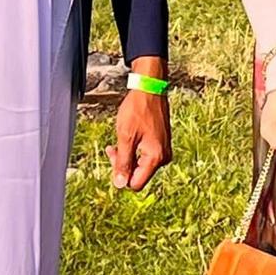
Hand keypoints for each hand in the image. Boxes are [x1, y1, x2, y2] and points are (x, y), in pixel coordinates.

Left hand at [107, 57, 171, 190]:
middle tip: (112, 149)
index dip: (121, 176)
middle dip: (123, 165)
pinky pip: (145, 156)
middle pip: (138, 175)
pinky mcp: (161, 144)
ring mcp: (163, 150)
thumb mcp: (125, 137)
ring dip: (127, 157)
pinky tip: (127, 139)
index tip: (114, 158)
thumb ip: (122, 162)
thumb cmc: (138, 109)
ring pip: (140, 165)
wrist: (150, 89)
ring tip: (117, 143)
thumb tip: (120, 184)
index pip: (136, 184)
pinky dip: (134, 150)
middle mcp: (163, 157)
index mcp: (156, 158)